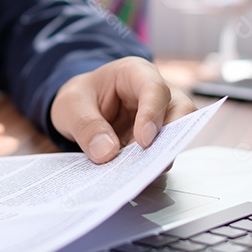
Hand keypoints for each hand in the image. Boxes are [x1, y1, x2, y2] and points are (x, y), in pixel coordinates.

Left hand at [49, 57, 195, 163]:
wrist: (79, 110)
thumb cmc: (81, 97)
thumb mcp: (71, 105)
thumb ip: (86, 125)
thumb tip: (107, 152)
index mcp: (134, 73)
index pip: (154, 88)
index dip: (153, 114)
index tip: (143, 141)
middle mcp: (155, 94)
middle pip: (181, 111)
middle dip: (169, 137)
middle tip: (150, 164)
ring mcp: (160, 118)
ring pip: (176, 136)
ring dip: (159, 157)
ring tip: (136, 175)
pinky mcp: (156, 141)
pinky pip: (161, 154)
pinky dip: (149, 167)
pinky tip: (132, 178)